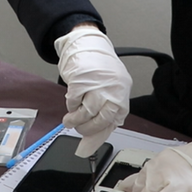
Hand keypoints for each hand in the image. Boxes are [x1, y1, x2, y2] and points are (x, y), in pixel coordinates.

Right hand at [54, 26, 130, 156]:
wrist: (88, 45)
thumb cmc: (99, 71)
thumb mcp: (106, 93)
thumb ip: (100, 119)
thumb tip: (88, 146)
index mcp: (121, 95)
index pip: (113, 122)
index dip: (99, 133)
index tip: (87, 142)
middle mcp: (113, 90)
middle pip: (101, 120)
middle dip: (86, 129)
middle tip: (78, 130)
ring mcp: (98, 85)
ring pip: (86, 112)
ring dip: (75, 120)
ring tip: (69, 120)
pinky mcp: (82, 80)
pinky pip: (74, 100)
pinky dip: (71, 105)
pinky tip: (71, 103)